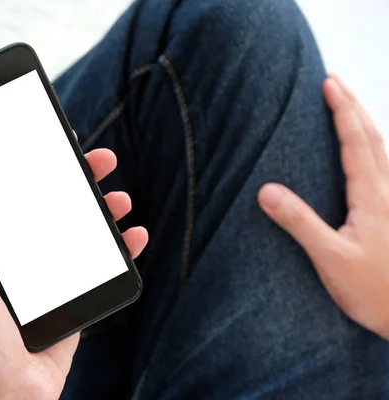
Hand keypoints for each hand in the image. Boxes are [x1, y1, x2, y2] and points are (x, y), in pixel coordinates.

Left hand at [0, 148, 148, 399]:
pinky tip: (135, 235)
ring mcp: (52, 277)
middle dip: (80, 182)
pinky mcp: (76, 297)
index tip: (55, 144)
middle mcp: (23, 260)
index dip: (36, 170)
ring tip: (121, 198)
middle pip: (56, 209)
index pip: (17, 200)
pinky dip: (122, 249)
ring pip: (83, 232)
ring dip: (104, 211)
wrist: (6, 399)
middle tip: (101, 160)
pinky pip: (101, 266)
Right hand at [258, 75, 388, 339]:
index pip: (355, 142)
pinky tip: (368, 154)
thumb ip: (299, 223)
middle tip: (336, 81)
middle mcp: (388, 192)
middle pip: (373, 138)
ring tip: (350, 106)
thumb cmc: (376, 291)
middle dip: (354, 106)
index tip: (329, 83)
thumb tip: (266, 190)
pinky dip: (374, 148)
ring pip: (383, 150)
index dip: (342, 111)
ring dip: (365, 123)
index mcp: (372, 197)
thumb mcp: (331, 259)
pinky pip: (386, 168)